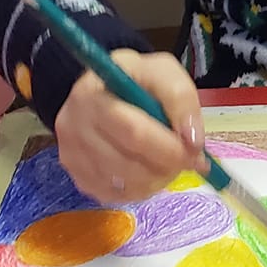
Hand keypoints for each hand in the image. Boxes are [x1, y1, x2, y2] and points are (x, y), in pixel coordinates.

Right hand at [55, 49, 205, 202]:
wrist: (104, 91)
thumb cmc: (134, 79)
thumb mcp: (161, 71)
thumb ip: (180, 98)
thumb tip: (192, 141)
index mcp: (91, 93)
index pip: (131, 131)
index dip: (168, 146)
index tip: (195, 150)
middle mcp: (72, 126)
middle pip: (126, 163)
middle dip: (166, 166)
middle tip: (189, 160)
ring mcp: (71, 156)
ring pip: (123, 184)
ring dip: (157, 179)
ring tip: (169, 161)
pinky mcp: (77, 178)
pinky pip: (116, 196)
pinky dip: (141, 189)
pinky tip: (149, 170)